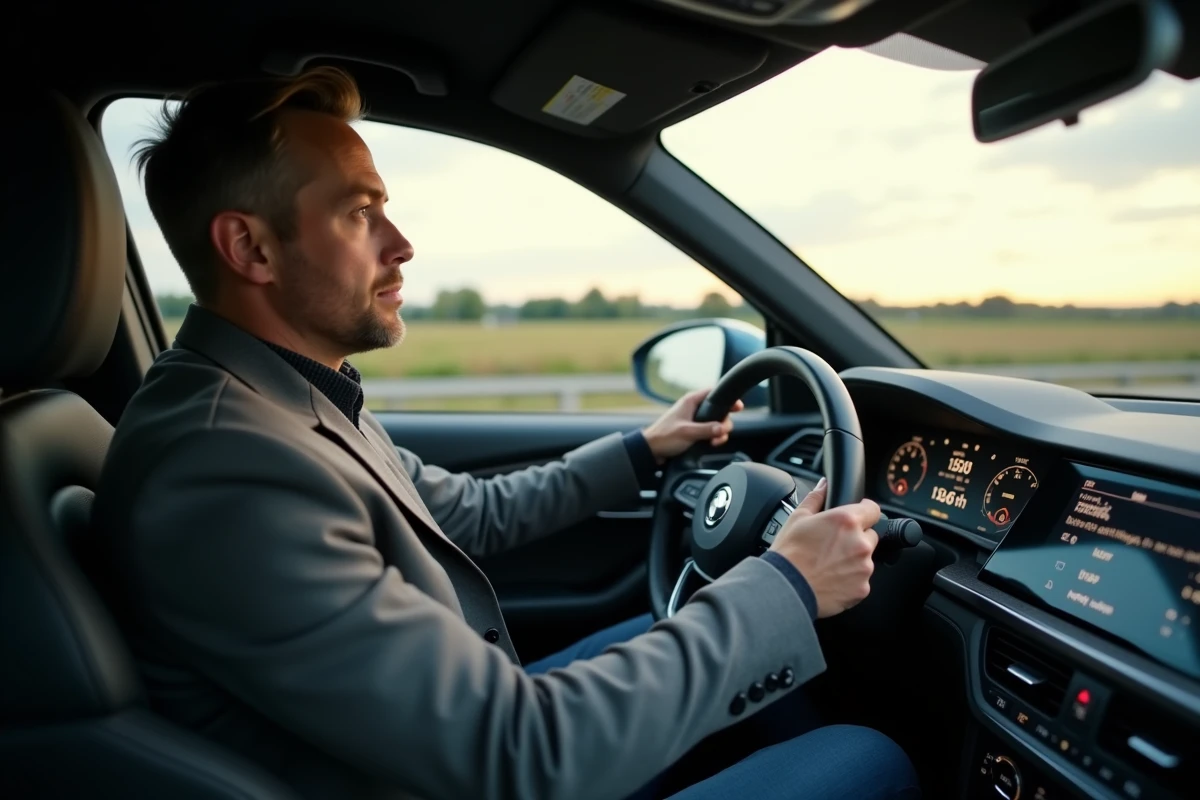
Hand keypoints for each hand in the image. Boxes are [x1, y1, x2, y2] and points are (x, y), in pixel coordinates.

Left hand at [641, 388, 744, 462]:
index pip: (714, 392)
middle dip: (724, 422)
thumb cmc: (664, 437)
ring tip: (715, 441)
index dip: (728, 398)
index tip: (738, 407)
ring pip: (716, 422)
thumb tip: (723, 428)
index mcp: (691, 401)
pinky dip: (714, 437)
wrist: (651, 450)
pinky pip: (710, 431)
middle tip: (721, 433)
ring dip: (719, 432)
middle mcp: (694, 408)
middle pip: (719, 410)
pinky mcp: (694, 430)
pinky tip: (712, 444)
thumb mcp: (687, 432)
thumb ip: (706, 430)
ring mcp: (695, 419)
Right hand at [768, 478, 880, 617]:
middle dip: (857, 538)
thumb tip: (824, 485)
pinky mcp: (862, 588)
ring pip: (866, 559)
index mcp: (847, 521)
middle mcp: (860, 543)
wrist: (785, 588)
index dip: (864, 511)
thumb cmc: (789, 554)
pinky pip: (861, 580)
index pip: (873, 510)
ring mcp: (863, 567)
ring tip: (829, 564)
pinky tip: (831, 579)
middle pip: (870, 535)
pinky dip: (850, 580)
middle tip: (834, 545)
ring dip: (853, 560)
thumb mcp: (797, 518)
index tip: (858, 516)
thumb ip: (816, 498)